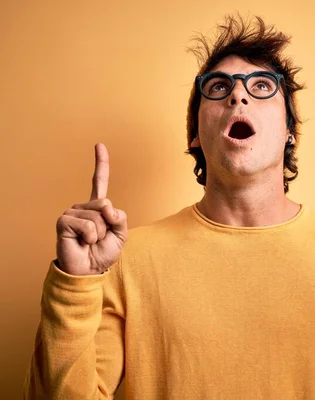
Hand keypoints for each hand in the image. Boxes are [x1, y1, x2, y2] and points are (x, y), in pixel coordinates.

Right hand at [55, 144, 127, 275]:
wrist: (88, 270)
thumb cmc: (103, 252)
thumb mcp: (121, 234)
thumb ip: (120, 217)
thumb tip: (106, 206)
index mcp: (97, 207)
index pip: (99, 181)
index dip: (100, 163)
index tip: (99, 145)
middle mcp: (83, 207)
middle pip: (106, 204)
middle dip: (109, 224)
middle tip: (99, 237)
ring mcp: (72, 212)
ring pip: (98, 216)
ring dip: (99, 233)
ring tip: (90, 241)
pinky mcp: (64, 221)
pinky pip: (87, 225)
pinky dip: (90, 236)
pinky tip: (83, 242)